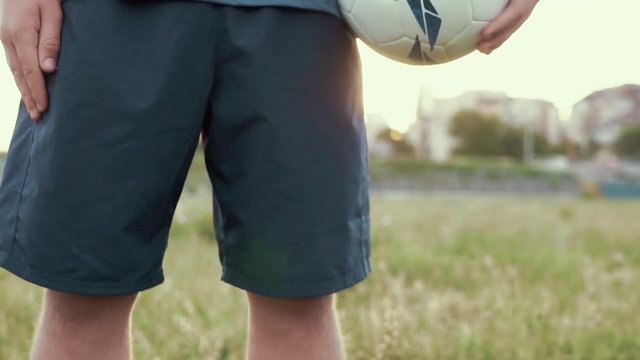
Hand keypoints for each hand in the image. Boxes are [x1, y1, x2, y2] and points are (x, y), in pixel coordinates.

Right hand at [1, 0, 61, 120]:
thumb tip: (48, 69)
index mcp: (21, 34)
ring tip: (32, 108)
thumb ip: (51, 40)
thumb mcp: (52, 12)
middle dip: (30, 97)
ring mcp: (5, 37)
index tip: (44, 108)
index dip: (38, 92)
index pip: (31, 71)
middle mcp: (9, 39)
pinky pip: (13, 62)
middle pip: (20, 75)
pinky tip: (25, 86)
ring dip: (24, 90)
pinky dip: (19, 77)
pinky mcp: (6, 35)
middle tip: (38, 117)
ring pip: (14, 70)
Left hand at [477, 0, 537, 54]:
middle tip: (480, 47)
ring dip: (496, 42)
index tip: (484, 33)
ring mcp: (524, 14)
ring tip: (481, 50)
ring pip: (510, 31)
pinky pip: (508, 30)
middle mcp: (526, 7)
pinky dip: (497, 39)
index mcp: (523, 0)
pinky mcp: (519, 18)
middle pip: (511, 27)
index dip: (498, 25)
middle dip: (496, 38)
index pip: (512, 14)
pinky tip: (485, 48)